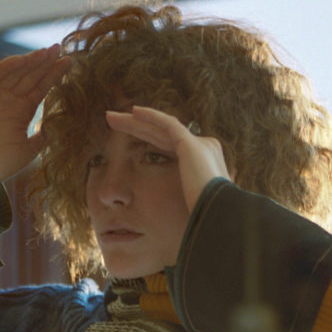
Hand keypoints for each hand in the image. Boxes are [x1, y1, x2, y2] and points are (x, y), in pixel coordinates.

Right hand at [0, 45, 69, 190]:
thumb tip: (57, 127)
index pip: (40, 90)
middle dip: (45, 64)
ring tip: (48, 51)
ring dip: (31, 61)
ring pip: (16, 73)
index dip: (53, 76)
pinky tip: (26, 59)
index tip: (68, 64)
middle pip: (30, 77)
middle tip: (60, 49)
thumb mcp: (26, 152)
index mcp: (20, 114)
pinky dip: (10, 66)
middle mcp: (8, 101)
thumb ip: (40, 139)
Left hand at [104, 106, 230, 210]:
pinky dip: (150, 117)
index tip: (129, 138)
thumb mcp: (191, 208)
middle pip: (162, 134)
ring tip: (111, 117)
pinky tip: (133, 112)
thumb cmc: (206, 218)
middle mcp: (203, 148)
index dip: (148, 138)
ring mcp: (198, 144)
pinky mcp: (190, 144)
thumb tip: (174, 216)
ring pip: (160, 126)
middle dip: (137, 127)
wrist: (219, 214)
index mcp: (203, 162)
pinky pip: (167, 124)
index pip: (170, 144)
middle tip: (114, 122)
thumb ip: (182, 201)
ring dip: (135, 121)